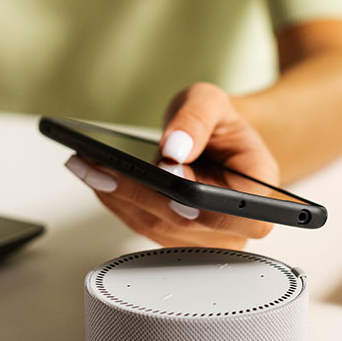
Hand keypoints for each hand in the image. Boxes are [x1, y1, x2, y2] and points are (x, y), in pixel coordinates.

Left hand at [65, 83, 277, 248]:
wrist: (213, 140)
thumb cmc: (219, 125)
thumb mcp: (211, 103)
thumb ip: (197, 119)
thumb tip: (175, 148)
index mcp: (257, 192)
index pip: (236, 212)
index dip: (200, 202)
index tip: (169, 176)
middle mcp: (234, 225)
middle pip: (184, 221)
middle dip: (138, 192)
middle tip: (100, 166)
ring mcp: (203, 237)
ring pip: (155, 225)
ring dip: (117, 195)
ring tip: (85, 164)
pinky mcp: (174, 237)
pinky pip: (141, 223)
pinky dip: (115, 198)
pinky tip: (93, 173)